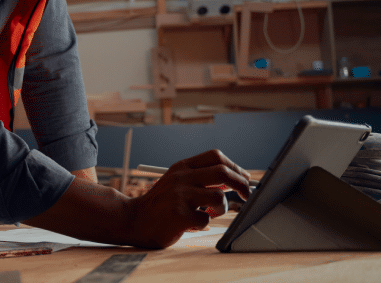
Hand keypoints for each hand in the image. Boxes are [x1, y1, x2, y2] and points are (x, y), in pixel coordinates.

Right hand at [124, 149, 250, 247]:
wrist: (133, 219)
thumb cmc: (161, 203)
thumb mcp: (177, 182)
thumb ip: (201, 178)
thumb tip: (235, 179)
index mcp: (182, 167)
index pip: (215, 156)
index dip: (235, 166)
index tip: (244, 178)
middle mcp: (181, 178)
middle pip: (222, 172)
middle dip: (241, 184)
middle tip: (246, 195)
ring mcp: (179, 196)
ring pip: (219, 198)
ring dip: (221, 208)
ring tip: (211, 213)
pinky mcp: (179, 216)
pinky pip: (206, 218)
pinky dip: (204, 222)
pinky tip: (192, 223)